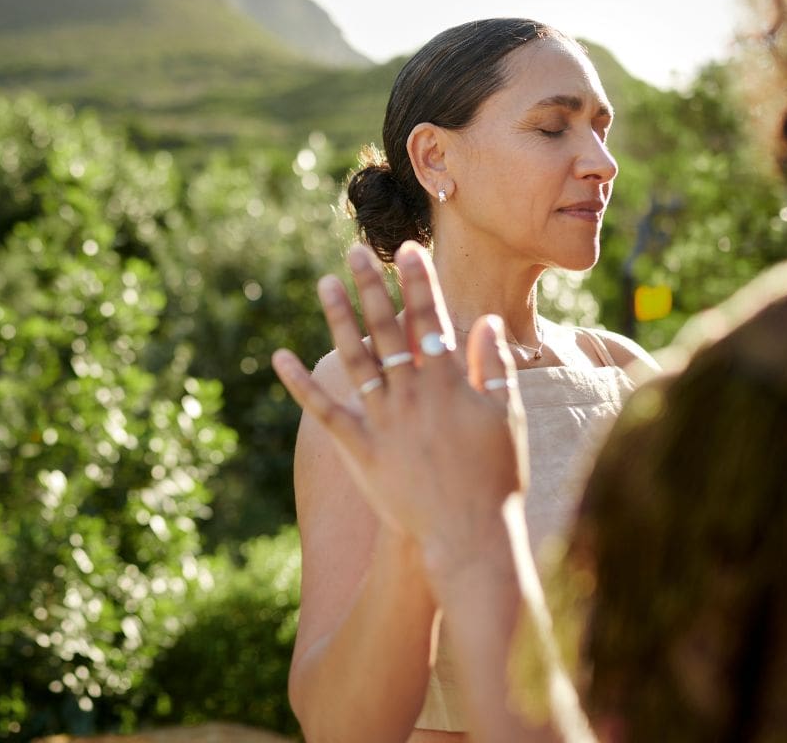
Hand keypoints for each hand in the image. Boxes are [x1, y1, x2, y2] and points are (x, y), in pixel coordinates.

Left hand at [273, 241, 530, 582]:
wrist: (468, 535)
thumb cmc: (496, 477)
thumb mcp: (506, 417)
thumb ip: (495, 366)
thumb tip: (487, 321)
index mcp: (449, 384)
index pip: (431, 320)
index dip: (419, 282)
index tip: (407, 250)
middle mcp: (412, 395)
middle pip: (387, 330)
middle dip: (371, 287)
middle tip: (354, 252)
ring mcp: (383, 421)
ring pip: (355, 359)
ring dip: (338, 318)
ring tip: (325, 284)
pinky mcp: (359, 449)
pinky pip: (323, 411)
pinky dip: (300, 384)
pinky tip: (280, 358)